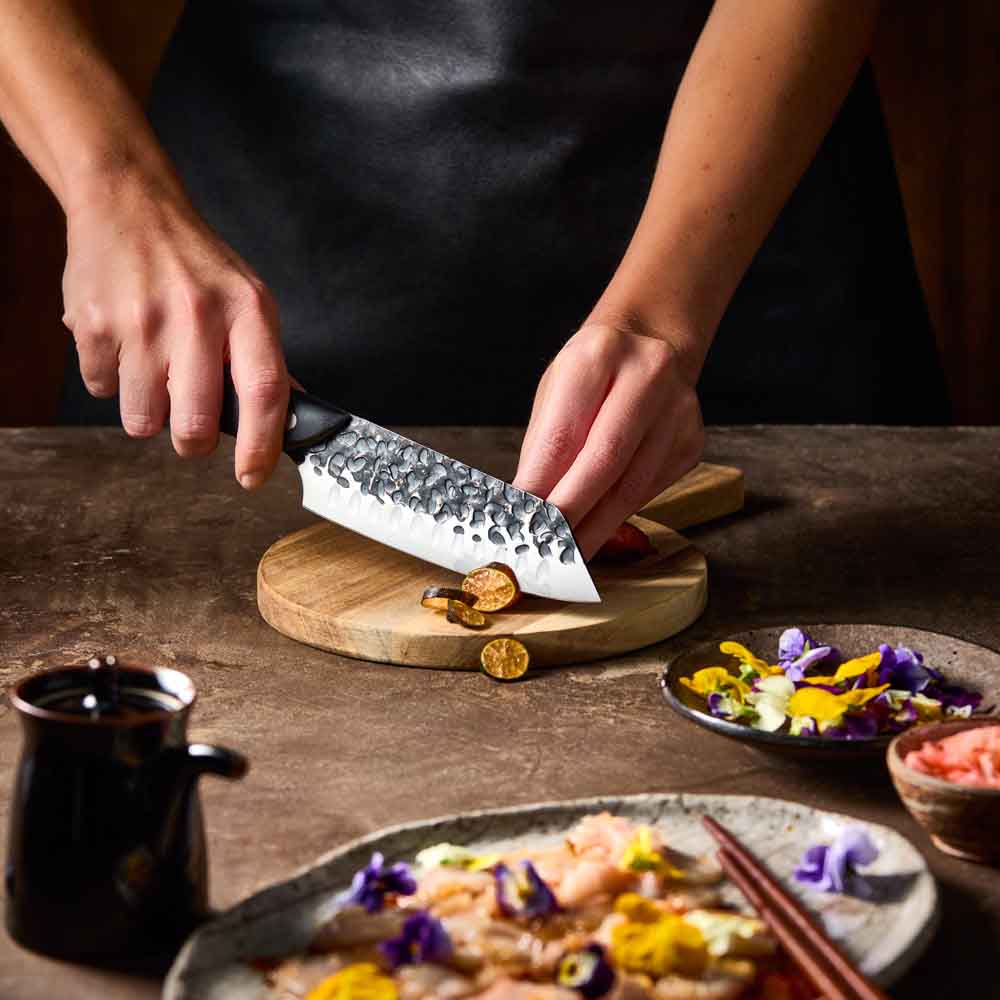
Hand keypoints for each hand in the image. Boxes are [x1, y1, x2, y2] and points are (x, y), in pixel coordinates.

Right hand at [61, 173, 288, 488]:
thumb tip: (293, 416)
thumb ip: (266, 358)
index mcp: (247, 310)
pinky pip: (102, 390)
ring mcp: (141, 319)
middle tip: (191, 431)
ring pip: (143, 419)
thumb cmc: (196, 262)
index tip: (253, 476)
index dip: (261, 445)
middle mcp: (196, 314)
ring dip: (148, 414)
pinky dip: (113, 381)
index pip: (264, 392)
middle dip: (193, 442)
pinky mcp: (92, 323)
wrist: (128, 203)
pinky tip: (124, 345)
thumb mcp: (248, 298)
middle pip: (195, 422)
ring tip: (154, 373)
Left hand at [513, 323, 703, 559]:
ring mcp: (678, 410)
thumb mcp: (555, 393)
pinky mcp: (692, 441)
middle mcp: (648, 376)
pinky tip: (597, 530)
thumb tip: (527, 508)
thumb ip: (543, 448)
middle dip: (571, 513)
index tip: (520, 521)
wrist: (650, 344)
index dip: (540, 485)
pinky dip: (619, 516)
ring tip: (566, 554)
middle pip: (604, 462)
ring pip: (632, 486)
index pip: (564, 434)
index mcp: (599, 354)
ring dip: (595, 527)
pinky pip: (650, 490)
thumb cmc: (591, 375)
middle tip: (544, 548)